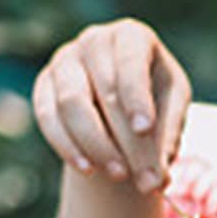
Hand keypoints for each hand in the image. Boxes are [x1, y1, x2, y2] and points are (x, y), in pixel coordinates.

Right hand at [31, 18, 190, 192]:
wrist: (122, 103)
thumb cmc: (154, 101)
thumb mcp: (172, 112)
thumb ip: (167, 139)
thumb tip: (156, 180)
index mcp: (132, 37)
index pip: (131, 61)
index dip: (136, 96)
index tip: (143, 129)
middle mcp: (94, 40)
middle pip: (105, 88)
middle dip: (127, 138)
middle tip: (145, 177)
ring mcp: (64, 61)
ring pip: (71, 103)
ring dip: (96, 145)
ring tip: (120, 175)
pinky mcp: (44, 86)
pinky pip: (48, 116)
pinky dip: (67, 146)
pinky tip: (88, 170)